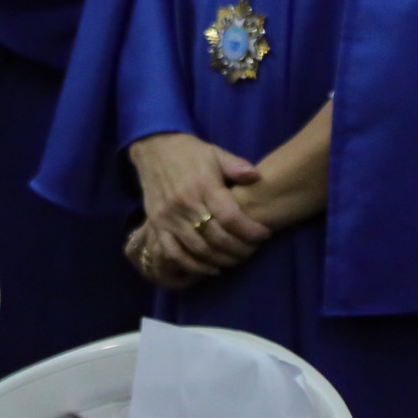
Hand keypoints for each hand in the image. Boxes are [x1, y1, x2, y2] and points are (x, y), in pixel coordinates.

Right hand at [127, 132, 269, 281]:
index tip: (265, 234)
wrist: (153, 148)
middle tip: (254, 249)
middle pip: (217, 237)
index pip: (230, 217)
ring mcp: (168, 216)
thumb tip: (256, 176)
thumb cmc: (189, 153)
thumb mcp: (215, 153)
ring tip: (237, 258)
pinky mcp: (156, 224)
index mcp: (202, 185)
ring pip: (198, 249)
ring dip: (222, 260)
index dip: (251, 231)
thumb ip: (236, 165)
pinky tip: (211, 269)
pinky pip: (173, 253)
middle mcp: (184, 203)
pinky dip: (193, 266)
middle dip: (241, 249)